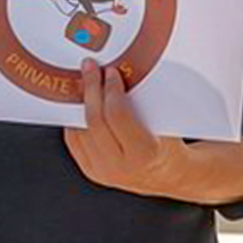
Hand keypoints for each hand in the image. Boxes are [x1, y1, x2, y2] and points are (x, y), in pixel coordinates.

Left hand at [63, 59, 185, 196]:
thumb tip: (121, 68)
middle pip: (94, 121)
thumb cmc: (168, 145)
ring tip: (84, 83)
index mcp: (144, 153)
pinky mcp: (91, 171)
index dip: (111, 89)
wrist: (167, 174)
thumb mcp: (165, 122)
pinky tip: (81, 103)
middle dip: (90, 88)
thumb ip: (145, 100)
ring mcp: (103, 172)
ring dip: (79, 102)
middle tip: (90, 68)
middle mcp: (121, 167)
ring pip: (80, 129)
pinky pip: (74, 140)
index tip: (110, 72)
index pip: (117, 114)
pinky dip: (75, 118)